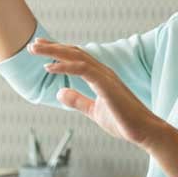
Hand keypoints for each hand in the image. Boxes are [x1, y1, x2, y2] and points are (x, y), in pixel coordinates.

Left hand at [28, 38, 168, 147]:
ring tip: (35, 49)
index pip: (76, 58)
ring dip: (54, 51)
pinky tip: (49, 67)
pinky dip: (65, 66)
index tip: (41, 48)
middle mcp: (103, 72)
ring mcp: (106, 77)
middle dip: (52, 47)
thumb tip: (59, 92)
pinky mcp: (107, 86)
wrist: (145, 132)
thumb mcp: (94, 111)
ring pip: (76, 57)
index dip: (58, 52)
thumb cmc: (124, 122)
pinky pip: (83, 70)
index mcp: (100, 77)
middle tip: (32, 44)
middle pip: (74, 53)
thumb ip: (77, 101)